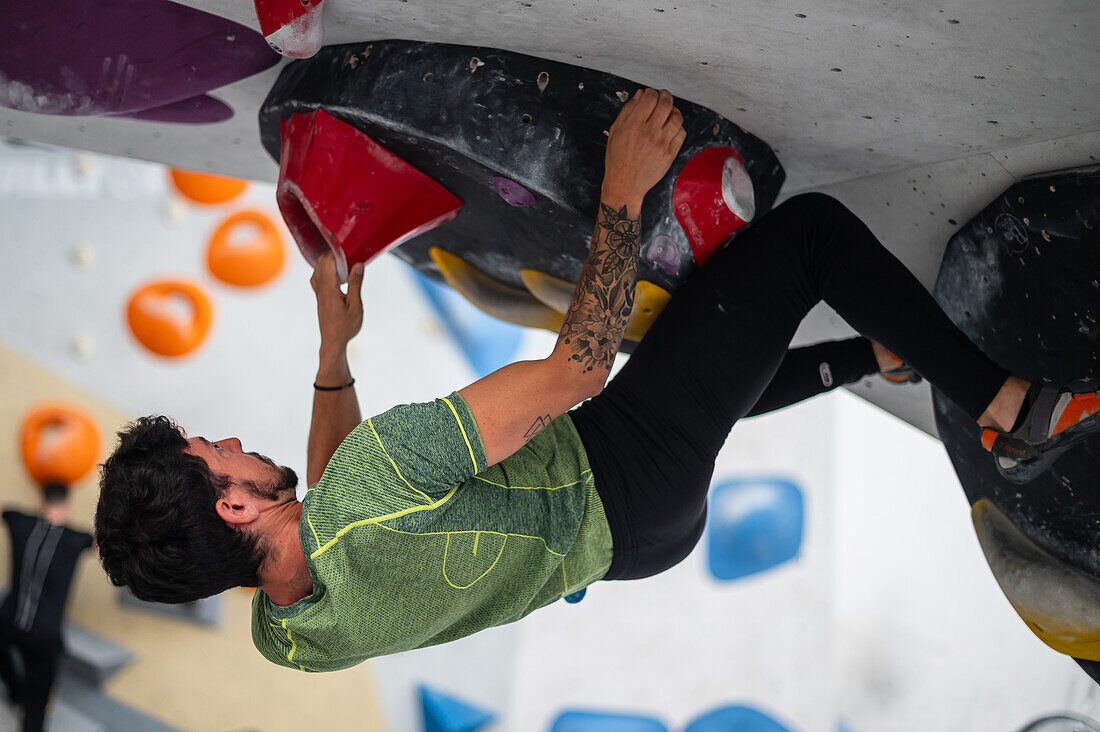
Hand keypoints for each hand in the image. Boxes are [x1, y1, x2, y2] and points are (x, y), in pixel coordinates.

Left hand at [310, 251, 364, 349]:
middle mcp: (321, 289)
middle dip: (332, 254)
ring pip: (317, 270)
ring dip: (327, 262)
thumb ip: (355, 284)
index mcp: (330, 288)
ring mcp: (318, 293)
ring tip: (341, 259)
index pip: (329, 262)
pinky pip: (316, 278)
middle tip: (347, 250)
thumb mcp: (355, 305)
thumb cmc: (346, 326)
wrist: (333, 342)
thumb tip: (358, 264)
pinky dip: (322, 271)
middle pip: (321, 263)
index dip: (337, 252)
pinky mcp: (319, 298)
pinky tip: (331, 273)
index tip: (348, 246)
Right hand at [602, 88, 685, 203]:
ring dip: (674, 110)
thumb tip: (640, 95)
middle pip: (666, 104)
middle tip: (663, 97)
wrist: (625, 184)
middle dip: (665, 96)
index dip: (651, 92)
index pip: (649, 98)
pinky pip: (681, 133)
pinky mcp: (670, 154)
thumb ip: (627, 111)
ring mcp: (662, 144)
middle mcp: (649, 133)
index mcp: (633, 126)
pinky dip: (678, 126)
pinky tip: (671, 127)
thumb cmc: (618, 159)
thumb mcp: (615, 132)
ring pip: (677, 117)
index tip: (650, 94)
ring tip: (668, 112)